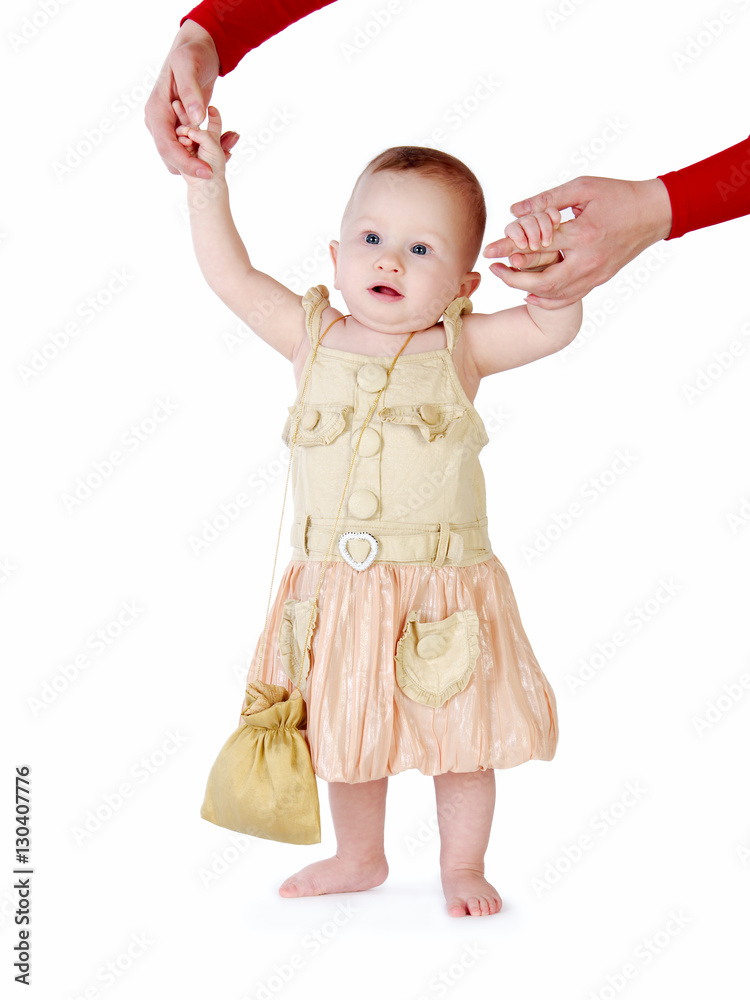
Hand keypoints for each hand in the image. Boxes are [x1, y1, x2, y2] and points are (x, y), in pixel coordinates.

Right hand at [144, 19, 238, 177]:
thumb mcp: (189, 65)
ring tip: (231, 147)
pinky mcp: (180, 128)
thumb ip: (191, 91)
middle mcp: (158, 122)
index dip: (186, 162)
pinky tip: (228, 142)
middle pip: (172, 158)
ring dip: (205, 158)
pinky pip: (191, 149)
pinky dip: (208, 150)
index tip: (207, 172)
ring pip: (182, 157)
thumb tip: (196, 119)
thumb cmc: (191, 53)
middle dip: (198, 164)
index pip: (167, 146)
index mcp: (156, 110)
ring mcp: (168, 127)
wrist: (196, 49)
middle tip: (227, 158)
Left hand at [482, 176, 672, 308]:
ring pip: (554, 294)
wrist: (654, 213)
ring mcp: (595, 274)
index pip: (536, 245)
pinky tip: (531, 294)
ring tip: (508, 280)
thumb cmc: (618, 194)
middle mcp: (588, 259)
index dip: (508, 249)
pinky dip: (548, 299)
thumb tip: (515, 211)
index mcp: (582, 234)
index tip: (488, 250)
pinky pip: (569, 297)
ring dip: (527, 290)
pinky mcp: (600, 280)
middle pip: (542, 280)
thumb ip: (547, 199)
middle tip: (494, 270)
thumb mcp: (582, 187)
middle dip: (513, 278)